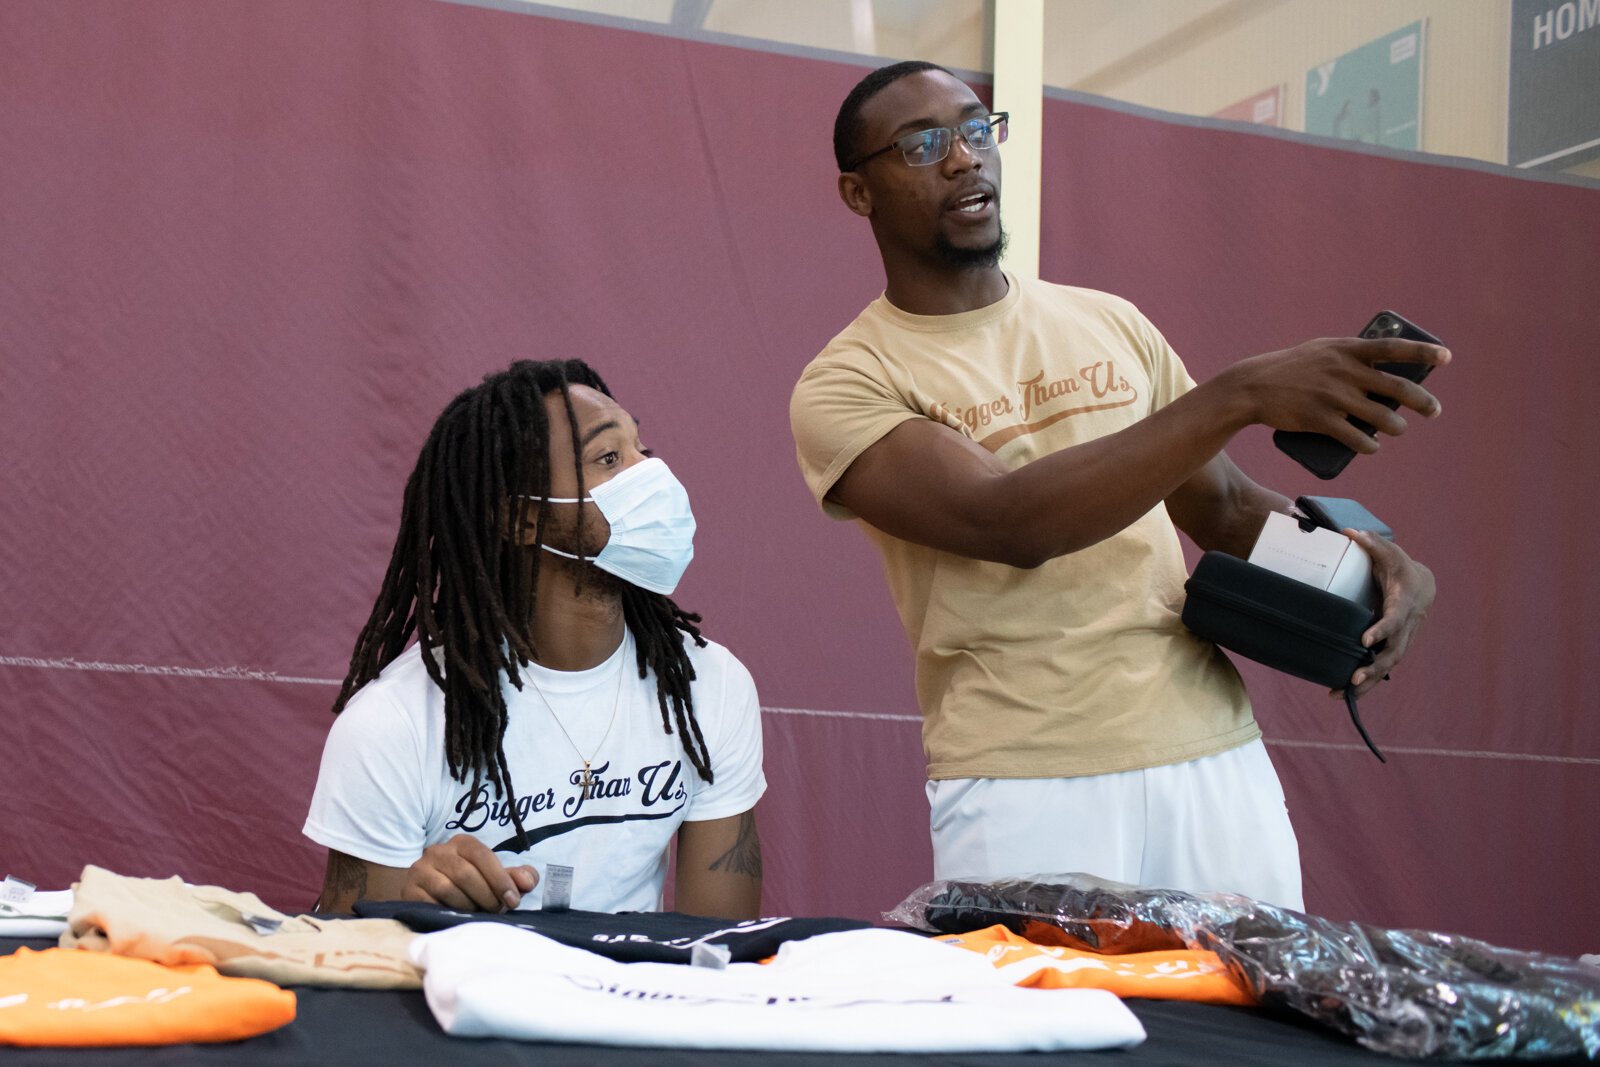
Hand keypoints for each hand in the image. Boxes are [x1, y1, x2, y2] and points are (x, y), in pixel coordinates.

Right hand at [402, 834, 537, 911]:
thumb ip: (515, 878)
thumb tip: (527, 881)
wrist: (429, 896)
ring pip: (448, 889)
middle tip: (496, 911)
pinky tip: (456, 917)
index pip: (482, 855)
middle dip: (486, 896)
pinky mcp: (409, 890)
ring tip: (477, 914)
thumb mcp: (494, 878)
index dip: (500, 879)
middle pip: (466, 873)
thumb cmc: (469, 886)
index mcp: (462, 843)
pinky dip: (447, 912)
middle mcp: (438, 851)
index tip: (512, 900)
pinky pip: (430, 903)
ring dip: (468, 906)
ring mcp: (420, 870)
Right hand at [1232, 337, 1448, 452]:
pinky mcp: (1321, 420)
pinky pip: (1357, 438)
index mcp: (1346, 350)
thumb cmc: (1290, 368)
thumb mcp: (1322, 350)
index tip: (1446, 357)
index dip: (1423, 352)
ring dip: (1396, 427)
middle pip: (1397, 388)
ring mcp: (1333, 397)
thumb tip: (1382, 367)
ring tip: (1398, 429)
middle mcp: (1344, 372)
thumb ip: (1350, 355)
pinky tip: (1374, 446)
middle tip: (1433, 410)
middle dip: (1422, 401)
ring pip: (1381, 417)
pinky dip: (1370, 445)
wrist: (1252, 387)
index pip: (1393, 348)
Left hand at [1341, 530, 1434, 697]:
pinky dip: (1368, 682)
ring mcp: (1403, 639)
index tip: (1365, 640)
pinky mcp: (1395, 646)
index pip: (1395, 619)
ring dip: (1368, 682)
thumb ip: (1372, 543)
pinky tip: (1345, 694)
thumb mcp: (1389, 552)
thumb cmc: (1400, 567)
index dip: (1383, 629)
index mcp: (1405, 602)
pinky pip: (1383, 667)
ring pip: (1389, 665)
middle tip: (1352, 679)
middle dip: (1374, 668)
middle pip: (1394, 652)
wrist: (1423, 584)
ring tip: (1341, 694)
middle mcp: (1407, 625)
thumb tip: (1350, 532)